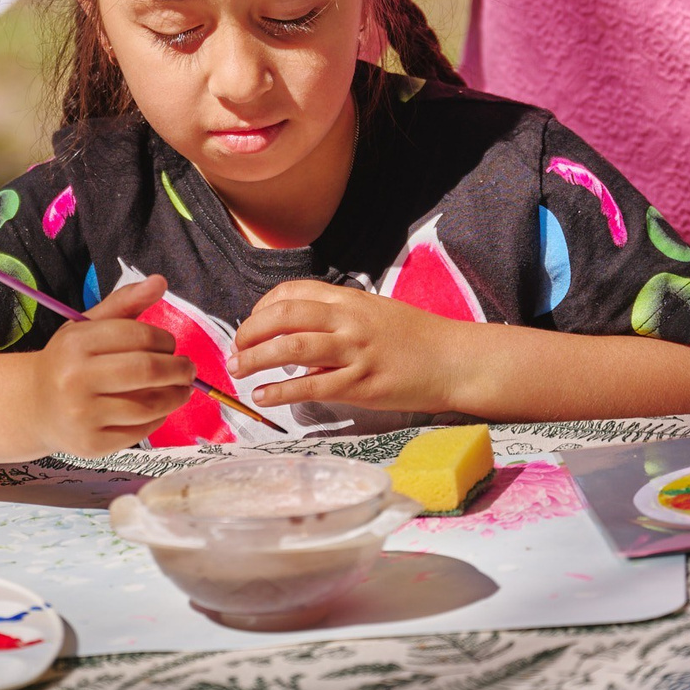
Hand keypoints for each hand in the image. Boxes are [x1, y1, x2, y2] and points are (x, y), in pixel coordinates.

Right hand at [24, 274, 193, 457]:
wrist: (34, 406)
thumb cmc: (68, 362)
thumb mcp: (87, 327)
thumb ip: (125, 303)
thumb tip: (160, 281)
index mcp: (76, 343)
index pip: (138, 335)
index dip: (165, 340)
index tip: (171, 346)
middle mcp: (76, 379)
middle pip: (147, 370)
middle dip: (179, 369)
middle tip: (188, 369)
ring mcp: (83, 415)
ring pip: (148, 405)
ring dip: (176, 396)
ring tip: (181, 389)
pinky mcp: (92, 445)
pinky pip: (140, 431)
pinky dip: (158, 418)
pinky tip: (158, 409)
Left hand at [232, 280, 466, 411]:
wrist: (454, 360)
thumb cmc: (414, 338)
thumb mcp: (373, 313)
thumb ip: (337, 318)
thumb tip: (297, 335)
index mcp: (350, 299)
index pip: (293, 292)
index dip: (263, 308)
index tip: (251, 325)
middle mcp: (349, 320)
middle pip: (284, 316)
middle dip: (250, 332)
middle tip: (234, 349)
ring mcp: (355, 352)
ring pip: (292, 348)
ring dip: (257, 359)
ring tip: (238, 370)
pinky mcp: (363, 385)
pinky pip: (313, 387)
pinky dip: (281, 391)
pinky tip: (264, 396)